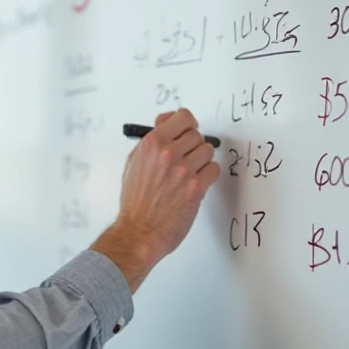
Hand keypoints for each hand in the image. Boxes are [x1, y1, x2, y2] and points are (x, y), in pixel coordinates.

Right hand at [90, 108, 220, 291]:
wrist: (139, 231)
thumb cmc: (136, 201)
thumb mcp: (134, 162)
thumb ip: (152, 141)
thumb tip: (166, 121)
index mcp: (151, 144)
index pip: (183, 117)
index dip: (187, 124)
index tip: (187, 130)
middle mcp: (168, 154)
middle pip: (197, 135)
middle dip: (192, 146)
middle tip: (185, 159)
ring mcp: (183, 171)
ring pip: (208, 151)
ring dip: (201, 161)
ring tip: (189, 173)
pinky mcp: (196, 188)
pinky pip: (214, 169)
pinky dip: (208, 175)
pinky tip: (196, 183)